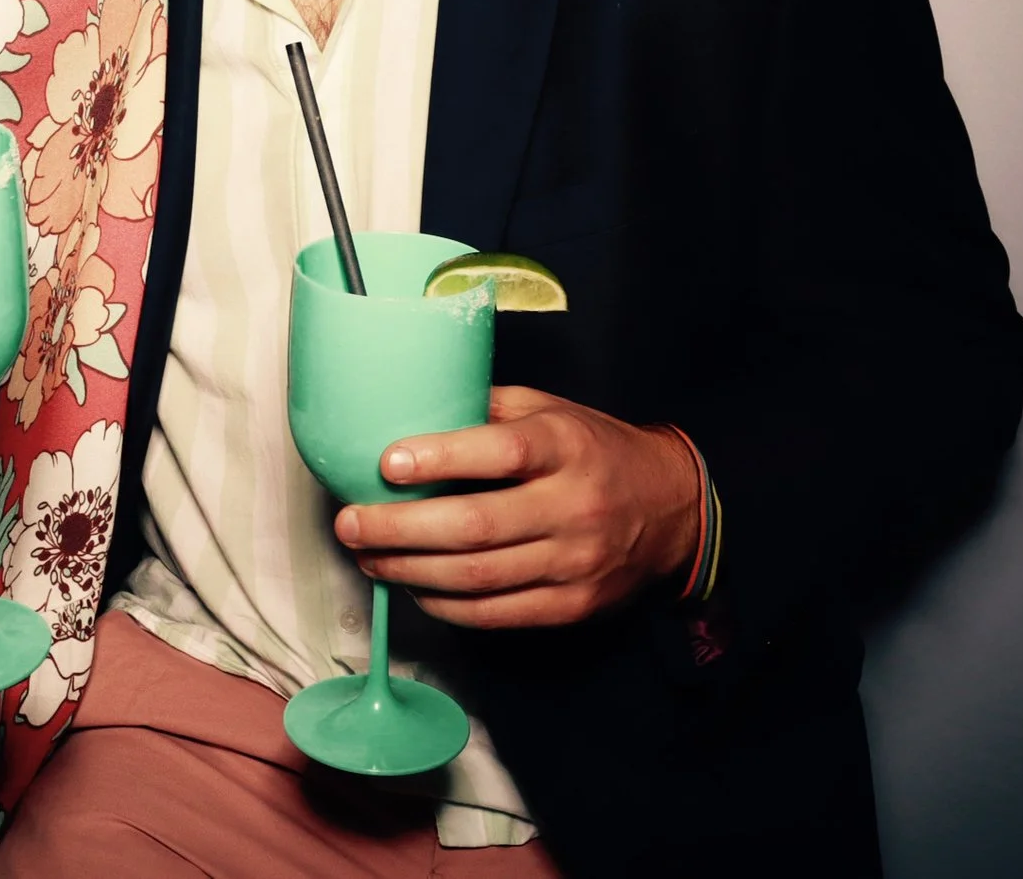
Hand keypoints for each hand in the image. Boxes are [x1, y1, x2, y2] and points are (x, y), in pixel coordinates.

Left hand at [333, 387, 699, 627]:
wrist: (672, 509)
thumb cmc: (594, 450)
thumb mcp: (551, 410)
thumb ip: (487, 409)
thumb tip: (410, 409)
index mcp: (567, 446)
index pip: (502, 453)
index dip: (441, 459)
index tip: (387, 462)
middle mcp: (574, 506)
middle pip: (476, 527)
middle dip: (400, 529)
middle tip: (350, 524)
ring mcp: (575, 562)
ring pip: (478, 577)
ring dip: (410, 571)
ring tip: (368, 558)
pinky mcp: (573, 606)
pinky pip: (497, 613)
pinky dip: (446, 604)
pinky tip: (413, 587)